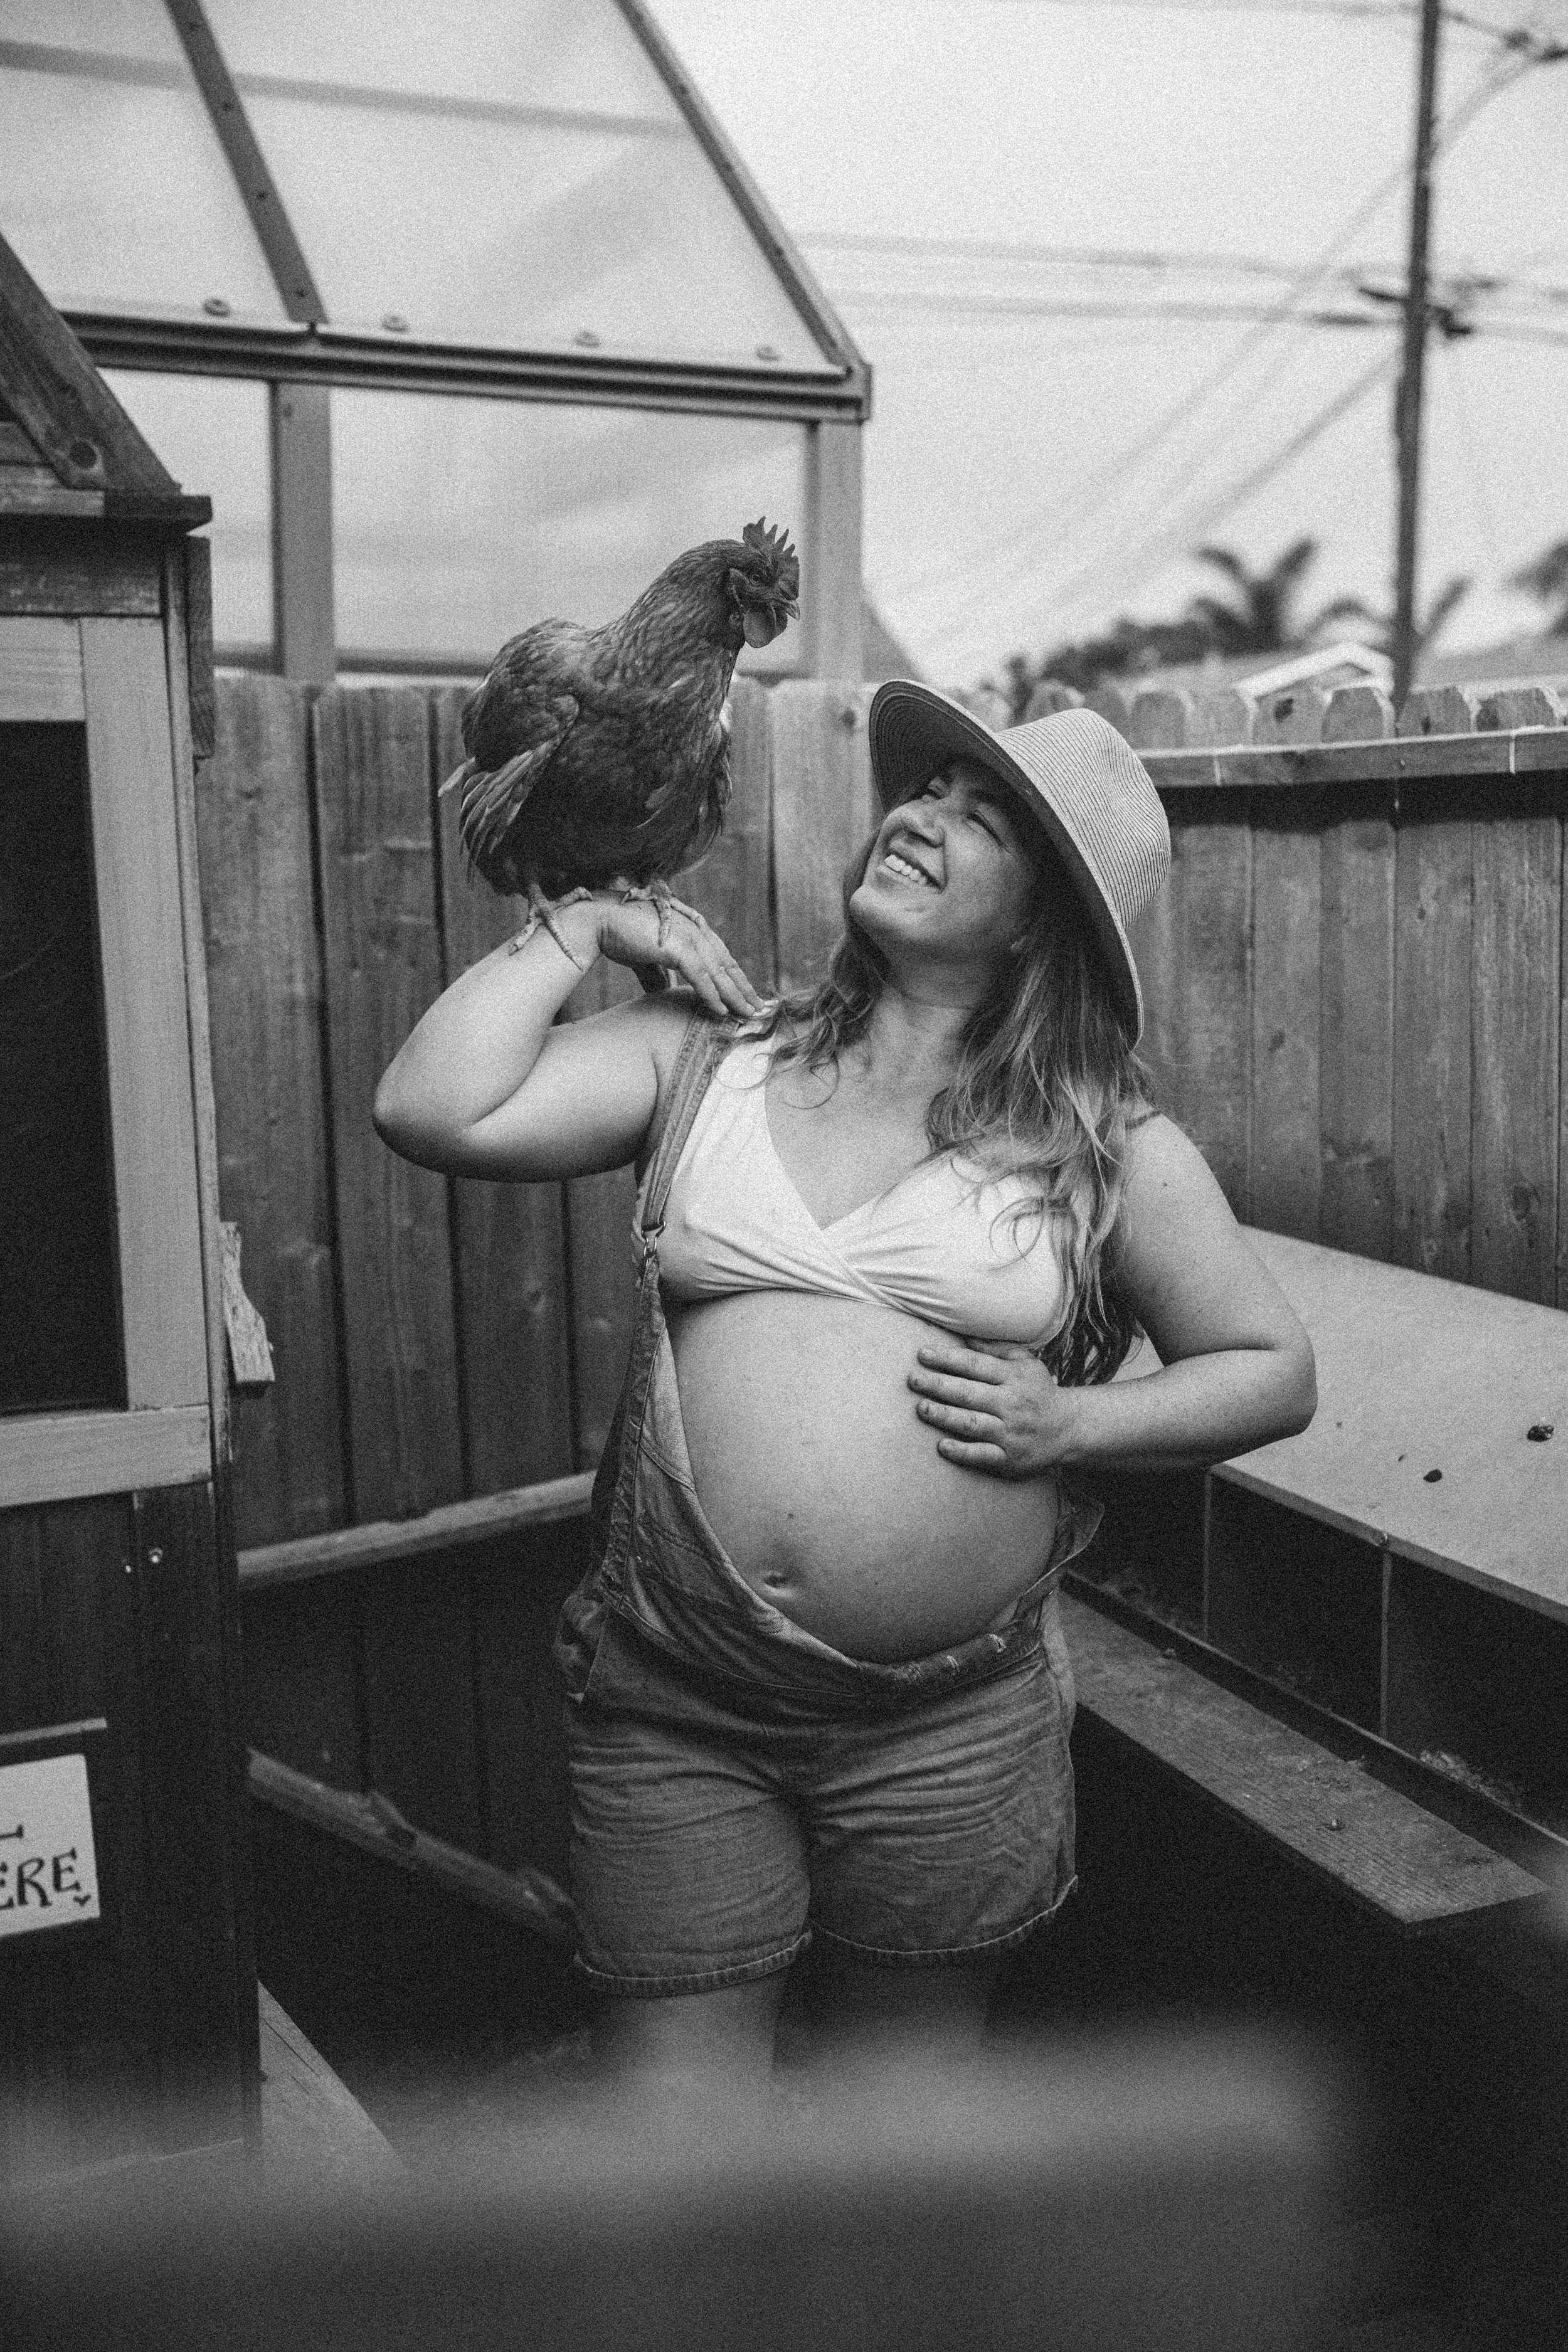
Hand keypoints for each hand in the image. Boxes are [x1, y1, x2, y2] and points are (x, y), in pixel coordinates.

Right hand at [591, 892, 764, 1019]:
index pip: (721, 956)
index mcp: (691, 928)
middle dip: (744, 988)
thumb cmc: (619, 936)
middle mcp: (695, 929)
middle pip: (727, 963)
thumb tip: (664, 991)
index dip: (735, 977)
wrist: (599, 922)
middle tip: (759, 1009)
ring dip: (734, 995)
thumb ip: (659, 973)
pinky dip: (712, 994)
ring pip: (718, 971)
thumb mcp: (647, 957)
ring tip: (746, 1015)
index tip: (746, 995)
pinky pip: (700, 976)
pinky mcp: (677, 946)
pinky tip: (720, 1011)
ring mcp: (688, 935)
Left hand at [907, 1336, 1077, 1477]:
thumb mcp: (1025, 1363)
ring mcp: (1010, 1432)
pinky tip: (942, 1446)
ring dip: (944, 1415)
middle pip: (969, 1393)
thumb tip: (963, 1337)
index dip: (948, 1359)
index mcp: (1013, 1377)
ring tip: (921, 1407)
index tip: (922, 1354)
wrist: (1068, 1429)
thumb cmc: (1037, 1391)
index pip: (975, 1365)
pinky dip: (962, 1452)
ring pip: (972, 1423)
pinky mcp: (1009, 1458)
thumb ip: (994, 1350)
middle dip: (938, 1385)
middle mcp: (1011, 1404)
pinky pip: (983, 1455)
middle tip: (912, 1379)